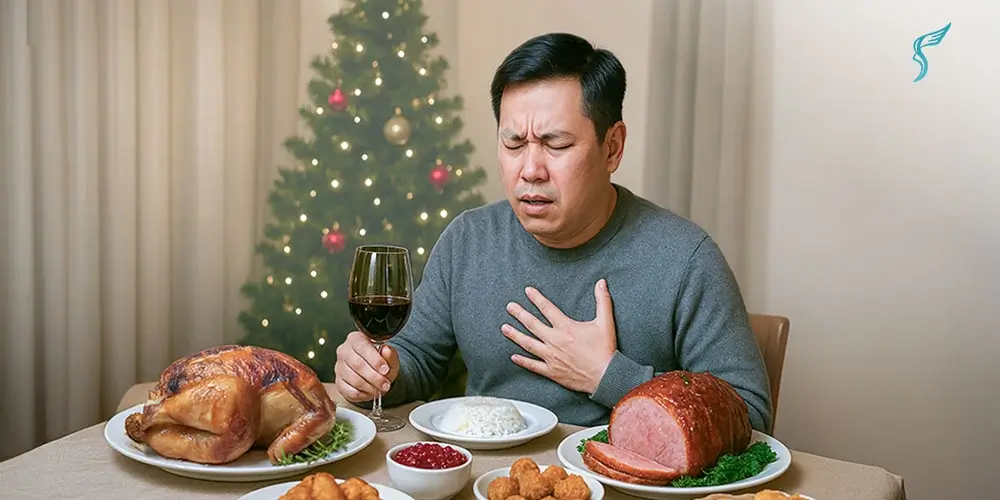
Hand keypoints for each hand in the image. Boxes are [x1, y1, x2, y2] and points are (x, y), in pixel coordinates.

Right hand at [334, 331, 399, 402]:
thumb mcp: (390, 357)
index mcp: (356, 339)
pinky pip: (350, 391)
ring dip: (370, 387)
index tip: (385, 369)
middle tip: (385, 384)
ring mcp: (339, 367)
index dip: (375, 360)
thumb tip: (386, 350)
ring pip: (354, 379)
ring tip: (380, 388)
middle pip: (357, 364)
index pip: (363, 347)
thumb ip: (390, 354)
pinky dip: (363, 394)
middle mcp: (344, 351)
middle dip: (374, 376)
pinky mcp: (338, 382)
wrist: (374, 375)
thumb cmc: (380, 363)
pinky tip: (370, 391)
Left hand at [502, 279, 616, 393]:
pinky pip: (533, 365)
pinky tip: (513, 357)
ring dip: (515, 335)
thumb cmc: (605, 350)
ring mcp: (551, 357)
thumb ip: (602, 301)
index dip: (536, 298)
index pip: (547, 309)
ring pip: (528, 344)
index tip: (527, 291)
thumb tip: (601, 282)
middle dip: (519, 314)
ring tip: (504, 328)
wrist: (605, 375)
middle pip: (532, 324)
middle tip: (509, 307)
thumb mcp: (605, 322)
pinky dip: (522, 361)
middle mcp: (555, 341)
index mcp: (566, 328)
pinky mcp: (552, 371)